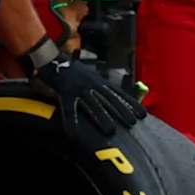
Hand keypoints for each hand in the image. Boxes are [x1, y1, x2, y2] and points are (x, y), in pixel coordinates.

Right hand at [32, 42, 147, 136]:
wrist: (51, 59)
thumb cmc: (71, 71)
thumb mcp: (91, 77)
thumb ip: (100, 87)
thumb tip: (111, 100)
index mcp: (100, 81)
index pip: (120, 94)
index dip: (131, 104)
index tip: (143, 115)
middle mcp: (93, 84)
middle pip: (111, 100)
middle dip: (123, 111)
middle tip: (133, 124)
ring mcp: (80, 88)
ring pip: (94, 105)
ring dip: (103, 118)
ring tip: (110, 131)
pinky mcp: (65, 92)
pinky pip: (69, 109)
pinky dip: (71, 123)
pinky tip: (73, 135)